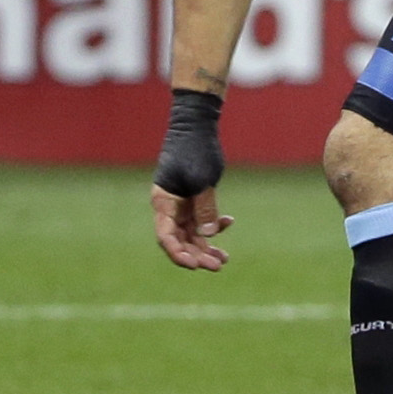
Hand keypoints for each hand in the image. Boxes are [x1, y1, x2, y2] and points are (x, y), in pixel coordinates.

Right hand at [151, 85, 226, 267]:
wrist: (198, 127)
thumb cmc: (195, 150)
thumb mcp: (201, 180)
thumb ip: (204, 208)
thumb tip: (208, 235)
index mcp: (163, 203)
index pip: (165, 237)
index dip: (178, 254)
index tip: (194, 265)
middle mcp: (169, 208)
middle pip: (179, 241)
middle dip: (197, 255)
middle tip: (217, 266)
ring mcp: (181, 205)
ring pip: (191, 235)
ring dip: (206, 247)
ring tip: (224, 260)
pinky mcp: (194, 201)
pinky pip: (202, 222)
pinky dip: (214, 226)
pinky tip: (229, 222)